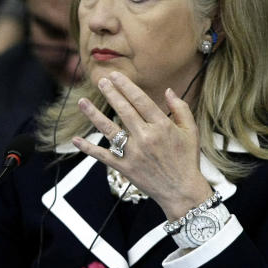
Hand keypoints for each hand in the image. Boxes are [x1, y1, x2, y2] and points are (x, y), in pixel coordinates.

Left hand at [71, 71, 211, 219]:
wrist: (181, 191)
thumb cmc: (186, 160)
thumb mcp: (191, 132)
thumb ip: (180, 109)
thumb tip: (168, 90)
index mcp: (162, 127)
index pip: (140, 100)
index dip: (126, 86)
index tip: (115, 76)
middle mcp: (146, 138)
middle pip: (124, 110)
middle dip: (111, 93)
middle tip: (100, 80)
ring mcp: (133, 153)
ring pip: (109, 129)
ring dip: (94, 114)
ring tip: (82, 101)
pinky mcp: (124, 167)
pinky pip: (103, 155)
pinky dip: (88, 148)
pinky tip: (76, 140)